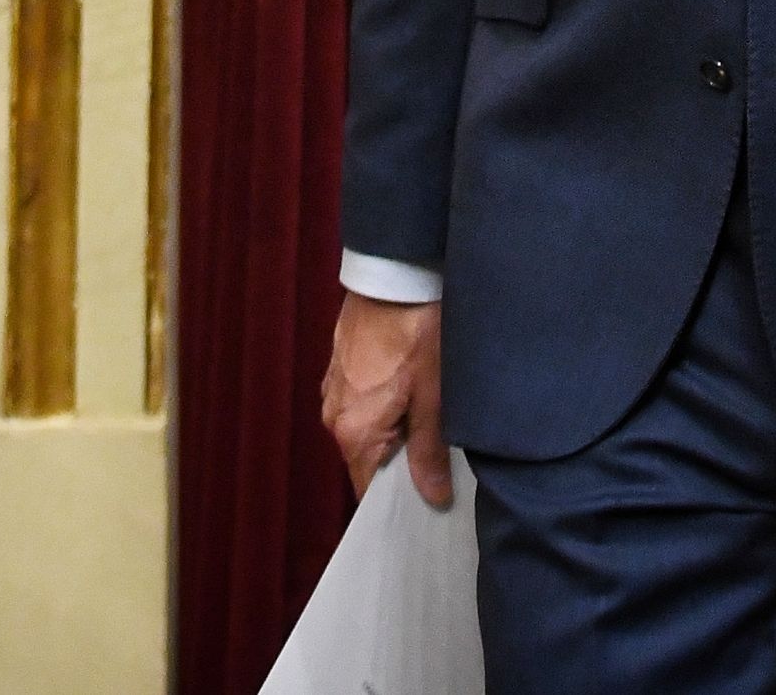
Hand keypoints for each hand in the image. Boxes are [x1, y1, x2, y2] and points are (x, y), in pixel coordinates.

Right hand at [321, 291, 451, 506]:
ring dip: (396, 431)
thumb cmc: (417, 332)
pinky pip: (362, 404)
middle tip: (441, 455)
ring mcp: (334, 390)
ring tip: (430, 415)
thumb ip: (430, 452)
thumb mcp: (434, 397)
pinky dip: (386, 407)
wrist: (394, 274)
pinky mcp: (340, 369)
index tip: (429, 501)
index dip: (400, 499)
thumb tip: (431, 496)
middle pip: (368, 460)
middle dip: (402, 462)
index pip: (369, 489)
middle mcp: (334, 416)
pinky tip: (414, 390)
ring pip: (367, 430)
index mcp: (353, 432)